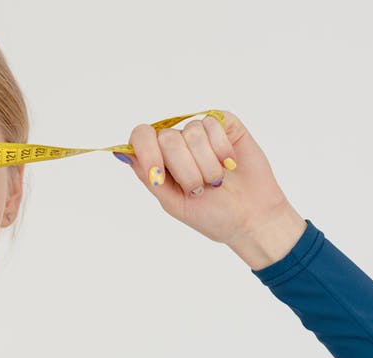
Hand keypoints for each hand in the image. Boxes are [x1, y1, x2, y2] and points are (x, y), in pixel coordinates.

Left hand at [119, 110, 295, 245]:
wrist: (251, 218)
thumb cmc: (212, 214)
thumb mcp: (173, 202)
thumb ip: (149, 177)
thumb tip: (122, 152)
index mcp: (160, 159)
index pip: (141, 136)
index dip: (147, 151)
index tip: (157, 174)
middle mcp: (178, 142)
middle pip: (167, 137)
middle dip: (184, 169)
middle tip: (198, 188)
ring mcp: (201, 132)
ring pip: (192, 132)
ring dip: (206, 164)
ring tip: (216, 180)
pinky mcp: (225, 124)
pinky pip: (213, 123)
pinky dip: (222, 149)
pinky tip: (230, 164)